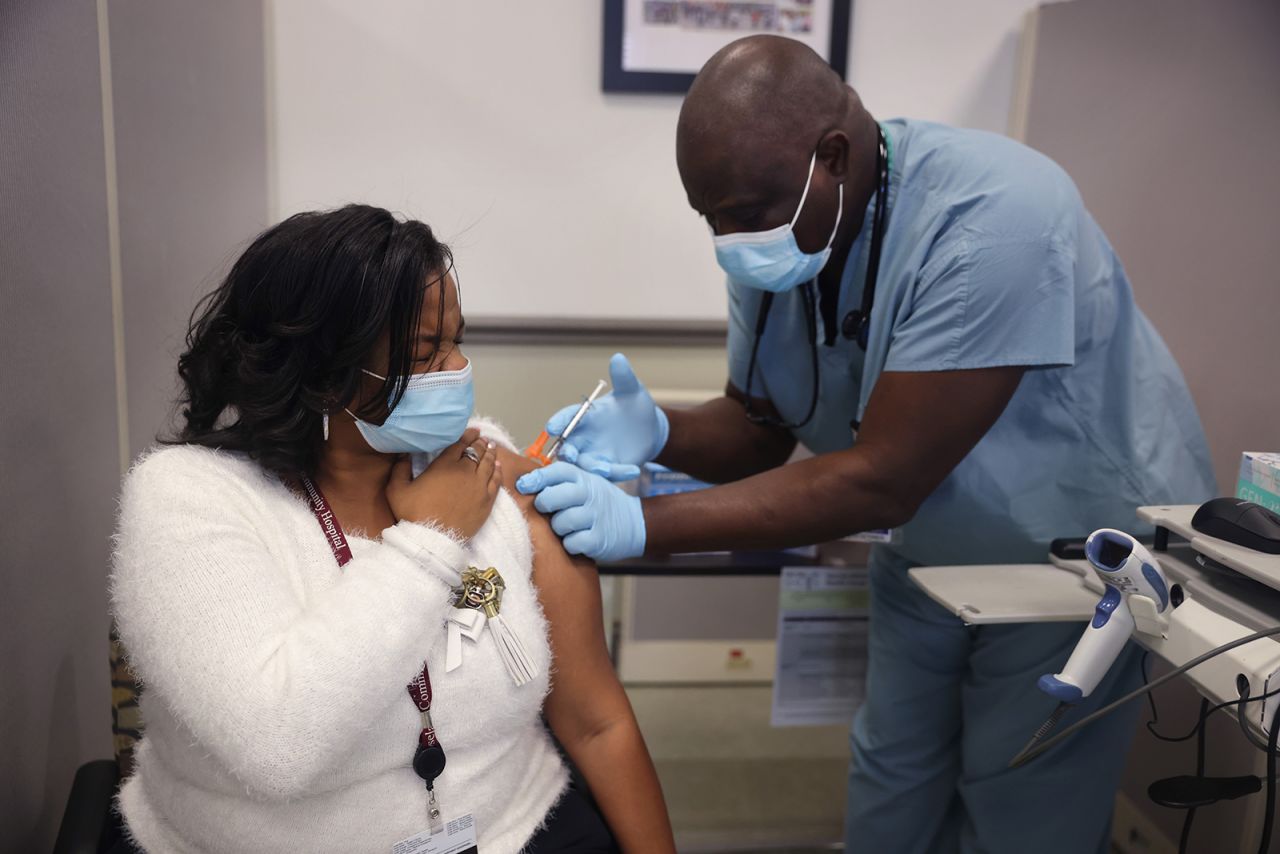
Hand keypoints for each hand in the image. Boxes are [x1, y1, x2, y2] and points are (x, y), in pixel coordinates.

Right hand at [387, 428, 500, 538]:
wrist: (433, 540)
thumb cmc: (413, 514)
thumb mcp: (396, 489)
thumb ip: (400, 468)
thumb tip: (404, 454)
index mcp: (445, 465)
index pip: (460, 444)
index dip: (467, 435)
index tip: (472, 430)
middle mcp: (465, 471)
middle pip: (476, 451)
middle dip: (479, 442)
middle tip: (482, 438)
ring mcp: (479, 486)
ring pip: (489, 463)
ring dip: (490, 453)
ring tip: (491, 447)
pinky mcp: (487, 501)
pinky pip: (496, 480)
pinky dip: (498, 471)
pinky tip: (499, 466)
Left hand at [515, 462, 645, 561]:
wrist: (634, 523)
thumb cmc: (600, 503)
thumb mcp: (586, 483)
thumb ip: (561, 481)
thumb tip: (525, 482)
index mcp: (584, 479)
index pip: (557, 472)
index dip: (537, 477)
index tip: (523, 485)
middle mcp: (590, 495)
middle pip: (554, 497)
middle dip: (544, 503)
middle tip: (546, 509)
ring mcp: (595, 517)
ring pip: (560, 522)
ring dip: (558, 527)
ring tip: (566, 527)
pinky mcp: (598, 540)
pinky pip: (572, 543)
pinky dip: (570, 544)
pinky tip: (576, 540)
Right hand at [546, 353, 668, 481]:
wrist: (650, 429)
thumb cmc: (635, 405)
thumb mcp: (632, 390)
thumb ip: (623, 377)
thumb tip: (619, 358)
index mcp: (585, 416)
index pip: (567, 418)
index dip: (558, 422)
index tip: (551, 427)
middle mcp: (584, 437)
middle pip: (567, 445)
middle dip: (566, 450)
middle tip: (570, 453)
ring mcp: (595, 454)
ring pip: (584, 465)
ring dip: (589, 467)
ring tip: (603, 467)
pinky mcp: (608, 468)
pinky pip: (608, 474)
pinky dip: (617, 473)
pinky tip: (633, 469)